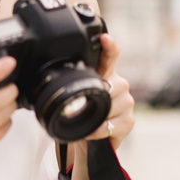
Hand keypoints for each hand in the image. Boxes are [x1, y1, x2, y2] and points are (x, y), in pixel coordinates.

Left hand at [84, 34, 133, 148]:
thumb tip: (50, 80)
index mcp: (105, 74)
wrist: (89, 141)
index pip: (110, 56)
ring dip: (93, 116)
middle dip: (93, 97)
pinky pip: (108, 125)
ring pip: (108, 106)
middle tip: (82, 106)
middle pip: (108, 86)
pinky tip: (92, 132)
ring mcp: (127, 102)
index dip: (109, 46)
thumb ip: (73, 84)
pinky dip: (96, 131)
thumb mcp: (77, 95)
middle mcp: (120, 85)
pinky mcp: (129, 121)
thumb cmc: (82, 113)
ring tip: (87, 120)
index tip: (105, 38)